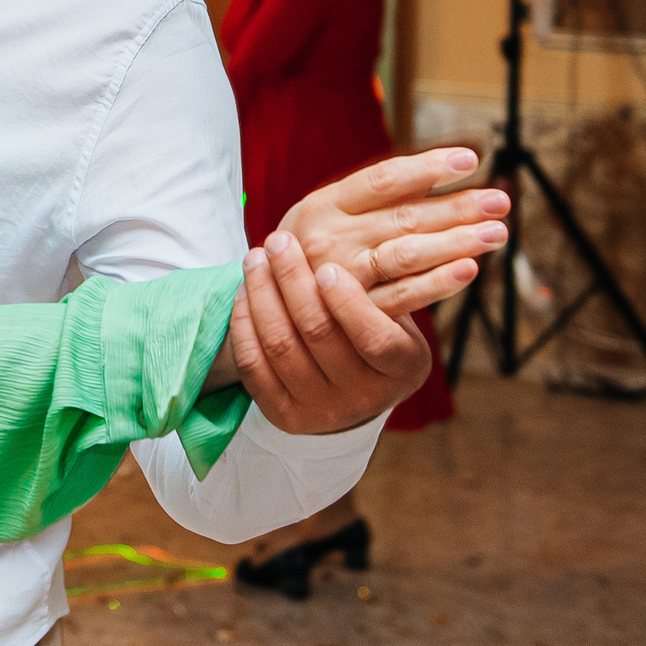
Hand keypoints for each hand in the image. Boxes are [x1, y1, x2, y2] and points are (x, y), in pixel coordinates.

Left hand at [230, 230, 442, 434]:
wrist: (354, 391)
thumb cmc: (377, 334)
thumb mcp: (398, 316)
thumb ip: (382, 288)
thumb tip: (369, 230)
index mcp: (401, 370)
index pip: (374, 340)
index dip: (347, 301)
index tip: (326, 265)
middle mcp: (363, 397)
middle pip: (317, 334)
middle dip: (292, 279)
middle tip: (278, 240)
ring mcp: (322, 411)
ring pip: (280, 346)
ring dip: (262, 294)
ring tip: (255, 259)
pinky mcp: (284, 415)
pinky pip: (253, 366)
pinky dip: (244, 324)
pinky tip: (244, 293)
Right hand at [277, 147, 506, 314]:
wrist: (269, 305)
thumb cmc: (311, 250)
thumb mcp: (329, 214)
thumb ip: (377, 196)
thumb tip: (440, 167)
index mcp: (324, 204)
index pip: (382, 179)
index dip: (427, 168)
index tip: (469, 160)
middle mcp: (330, 236)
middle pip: (403, 216)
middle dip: (457, 207)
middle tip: (501, 201)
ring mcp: (340, 276)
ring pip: (406, 254)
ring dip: (456, 242)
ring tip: (496, 233)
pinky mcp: (352, 313)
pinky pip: (402, 296)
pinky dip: (437, 284)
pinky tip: (468, 271)